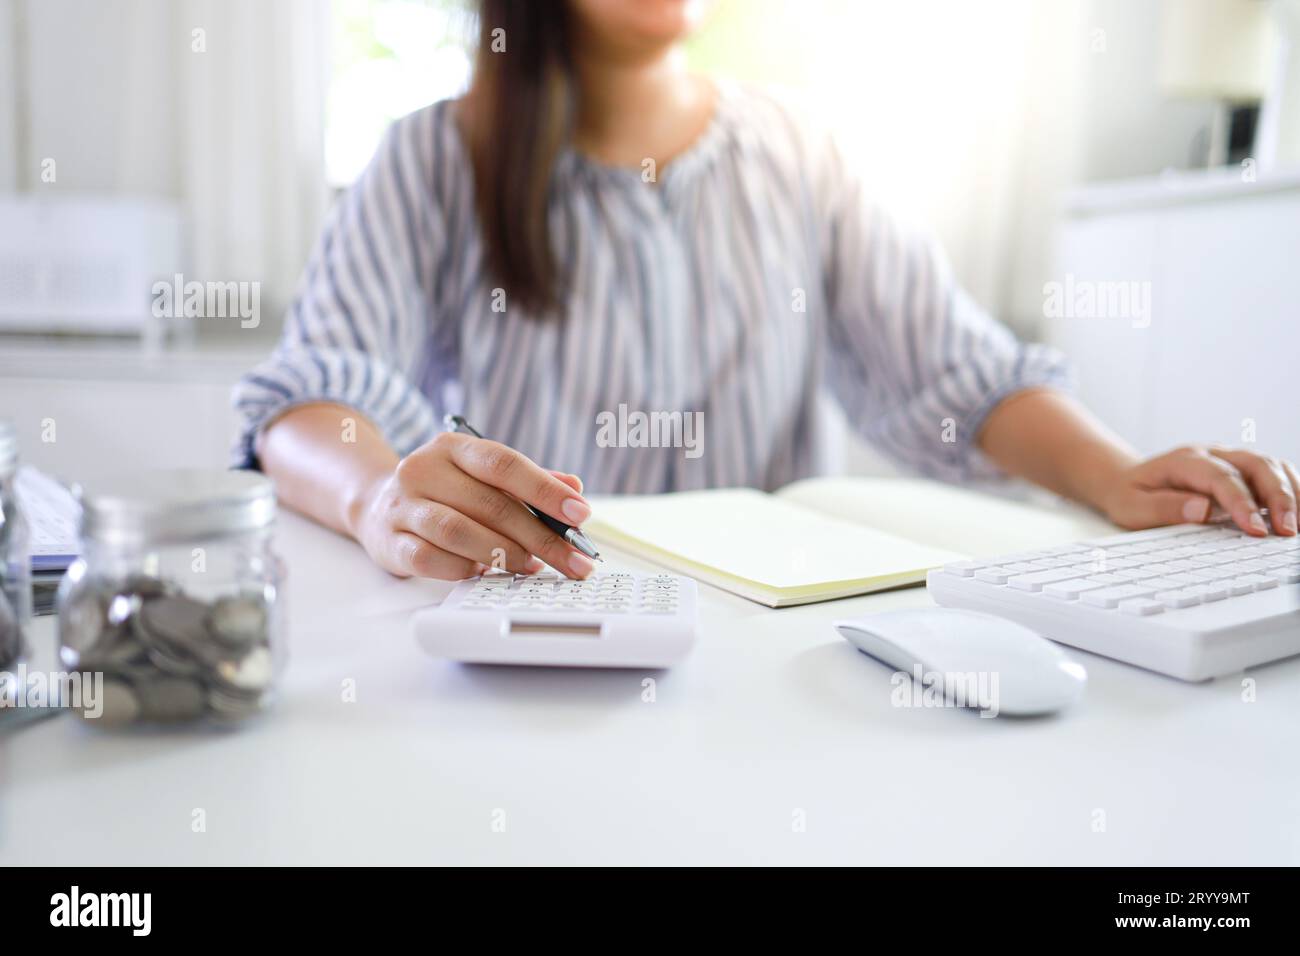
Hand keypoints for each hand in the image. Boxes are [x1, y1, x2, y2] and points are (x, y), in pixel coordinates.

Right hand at [349, 432, 594, 579]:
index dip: (545, 489)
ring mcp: (403, 506)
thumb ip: (528, 481)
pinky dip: (464, 569)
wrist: (376, 505)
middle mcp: (424, 470)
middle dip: (540, 537)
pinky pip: (431, 560)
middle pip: (490, 504)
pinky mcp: (389, 541)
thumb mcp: (481, 476)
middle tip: (573, 559)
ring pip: (459, 532)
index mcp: (453, 448)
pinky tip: (485, 574)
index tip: (580, 514)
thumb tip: (574, 489)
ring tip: (532, 567)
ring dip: (504, 553)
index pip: (504, 464)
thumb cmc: (444, 492)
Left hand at [1098, 446, 1298, 536]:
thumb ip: (1165, 508)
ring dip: (1291, 492)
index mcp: (1184, 461)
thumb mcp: (1133, 507)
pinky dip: (1291, 489)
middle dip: (1278, 497)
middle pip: (1256, 465)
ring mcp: (1230, 457)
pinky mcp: (1242, 468)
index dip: (1242, 502)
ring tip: (1298, 526)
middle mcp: (1212, 453)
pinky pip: (1274, 472)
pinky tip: (1297, 513)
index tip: (1255, 530)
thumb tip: (1202, 510)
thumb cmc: (1131, 496)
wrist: (1127, 480)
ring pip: (1271, 465)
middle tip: (1288, 531)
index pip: (1221, 477)